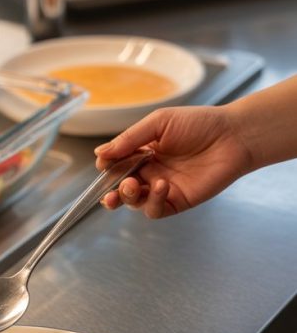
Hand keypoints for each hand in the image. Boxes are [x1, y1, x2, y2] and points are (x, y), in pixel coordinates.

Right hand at [96, 105, 252, 217]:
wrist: (232, 136)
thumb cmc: (199, 123)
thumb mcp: (158, 123)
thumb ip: (129, 139)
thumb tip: (99, 153)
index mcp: (143, 152)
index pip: (115, 165)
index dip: (106, 168)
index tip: (103, 164)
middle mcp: (150, 171)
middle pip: (120, 188)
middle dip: (111, 190)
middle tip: (114, 186)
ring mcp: (163, 188)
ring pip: (134, 202)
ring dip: (127, 197)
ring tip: (133, 185)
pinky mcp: (178, 201)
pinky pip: (156, 209)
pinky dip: (153, 201)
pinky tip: (162, 186)